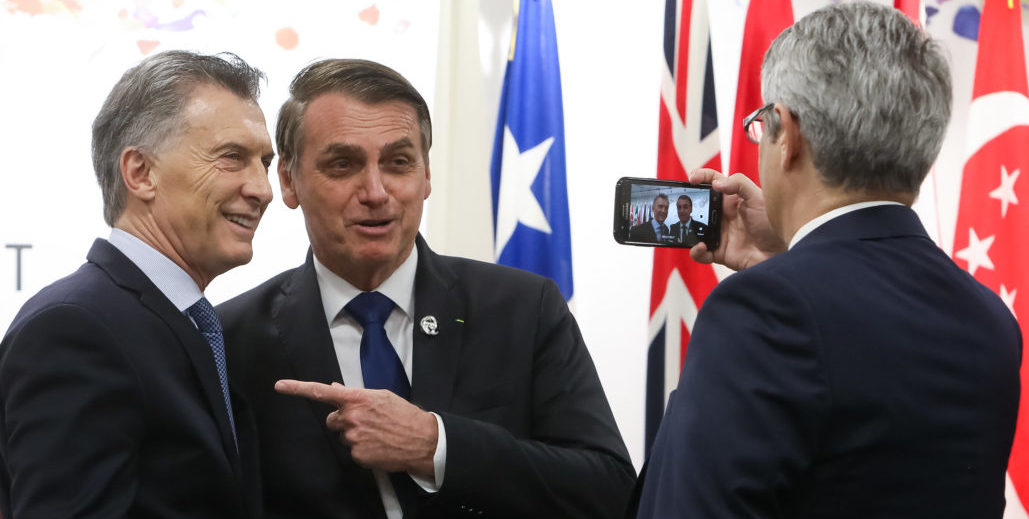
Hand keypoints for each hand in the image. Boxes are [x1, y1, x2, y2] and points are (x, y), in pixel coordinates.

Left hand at [275, 379, 437, 478]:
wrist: (422, 440)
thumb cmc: (404, 415)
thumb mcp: (381, 396)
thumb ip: (356, 394)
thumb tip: (334, 390)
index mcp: (357, 398)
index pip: (321, 392)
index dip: (298, 388)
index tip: (280, 386)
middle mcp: (351, 417)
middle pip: (333, 419)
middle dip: (344, 420)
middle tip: (366, 421)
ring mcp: (353, 437)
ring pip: (343, 436)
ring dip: (355, 434)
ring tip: (377, 433)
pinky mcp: (357, 455)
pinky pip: (352, 451)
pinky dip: (363, 449)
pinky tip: (378, 445)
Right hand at [688, 168, 785, 269]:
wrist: (782, 252)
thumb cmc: (773, 223)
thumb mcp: (758, 197)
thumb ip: (738, 184)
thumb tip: (715, 183)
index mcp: (731, 199)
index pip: (712, 182)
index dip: (701, 177)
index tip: (691, 178)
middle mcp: (723, 215)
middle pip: (698, 205)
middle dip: (686, 204)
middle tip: (680, 204)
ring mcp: (719, 233)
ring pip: (694, 229)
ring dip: (686, 228)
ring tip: (686, 226)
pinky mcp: (718, 252)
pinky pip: (700, 252)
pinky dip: (696, 251)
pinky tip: (701, 246)